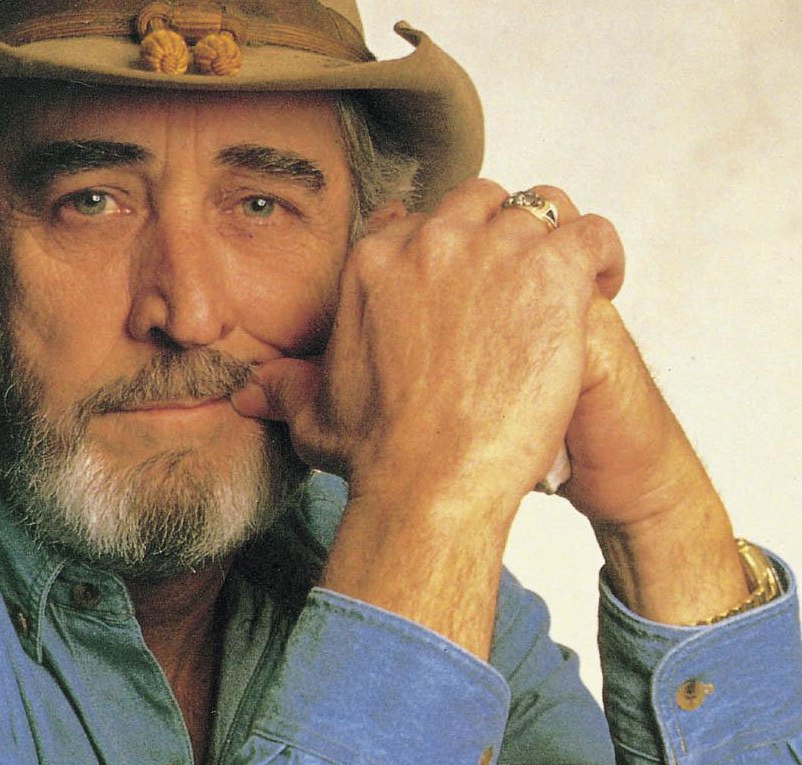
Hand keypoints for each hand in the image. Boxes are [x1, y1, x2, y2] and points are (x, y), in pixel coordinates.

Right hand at [230, 179, 624, 655]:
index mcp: (373, 262)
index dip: (444, 244)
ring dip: (550, 244)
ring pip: (536, 210)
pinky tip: (599, 288)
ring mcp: (490, 250)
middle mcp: (428, 241)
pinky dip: (601, 256)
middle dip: (496, 235)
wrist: (429, 478)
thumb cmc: (377, 454)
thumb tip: (249, 391)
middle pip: (475, 202)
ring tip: (564, 287)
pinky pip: (589, 233)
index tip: (463, 278)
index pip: (415, 218)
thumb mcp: (316, 416)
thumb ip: (288, 389)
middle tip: (516, 285)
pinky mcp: (548, 272)